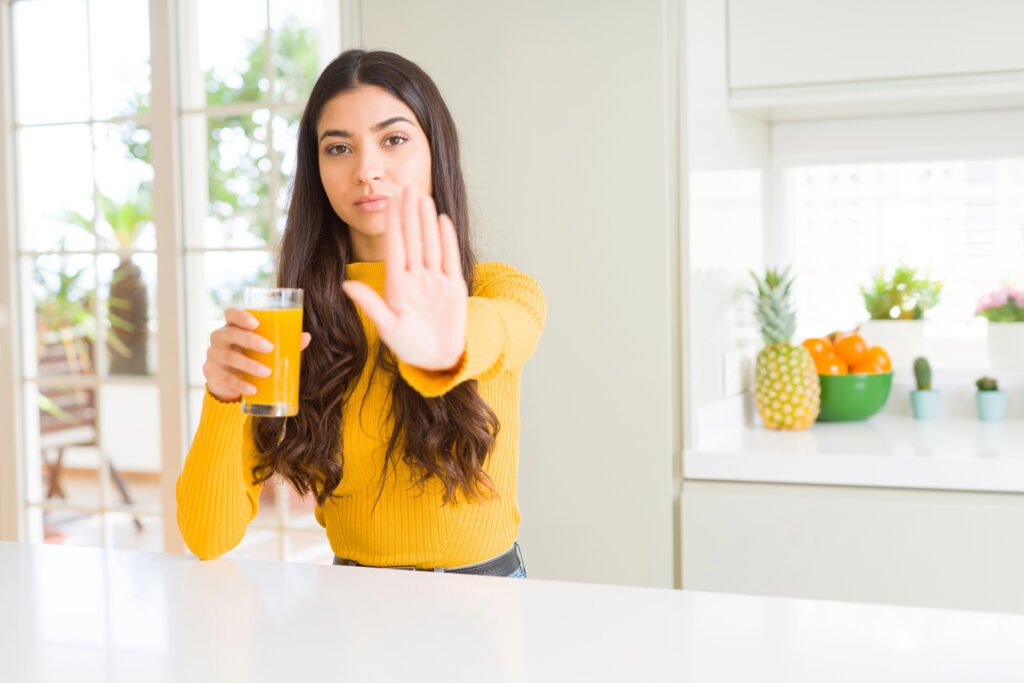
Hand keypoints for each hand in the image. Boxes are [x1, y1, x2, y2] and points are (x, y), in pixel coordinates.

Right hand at [203, 308, 311, 401]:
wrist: (230, 381)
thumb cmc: (250, 356)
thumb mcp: (264, 348)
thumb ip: (284, 341)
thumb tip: (306, 337)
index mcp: (233, 326)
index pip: (231, 314)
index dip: (241, 316)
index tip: (256, 323)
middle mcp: (220, 337)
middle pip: (230, 334)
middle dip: (250, 340)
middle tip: (270, 349)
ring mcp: (213, 355)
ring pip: (229, 357)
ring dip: (249, 365)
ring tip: (267, 372)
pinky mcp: (211, 372)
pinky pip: (224, 377)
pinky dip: (240, 384)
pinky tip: (252, 389)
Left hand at [341, 187, 467, 370]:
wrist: (437, 358)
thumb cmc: (409, 345)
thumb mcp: (387, 326)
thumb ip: (370, 304)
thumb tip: (347, 285)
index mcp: (396, 285)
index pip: (394, 248)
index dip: (393, 226)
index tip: (389, 203)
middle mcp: (416, 277)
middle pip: (412, 240)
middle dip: (409, 214)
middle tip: (407, 188)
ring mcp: (435, 280)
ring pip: (430, 244)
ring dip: (426, 221)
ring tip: (423, 197)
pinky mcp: (453, 285)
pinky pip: (449, 258)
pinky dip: (447, 239)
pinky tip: (442, 220)